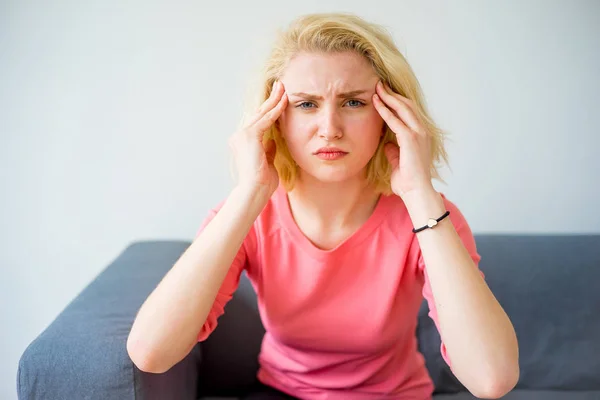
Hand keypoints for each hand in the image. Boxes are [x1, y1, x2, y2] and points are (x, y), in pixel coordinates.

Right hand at [229, 80, 287, 197]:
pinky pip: (266, 120)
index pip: (258, 122)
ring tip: (284, 88)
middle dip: (271, 99)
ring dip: (274, 100)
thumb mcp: (267, 162)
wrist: (254, 191)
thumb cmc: (262, 183)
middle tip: (280, 85)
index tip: (279, 99)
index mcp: (244, 143)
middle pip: (258, 113)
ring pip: (262, 113)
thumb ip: (268, 150)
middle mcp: (240, 136)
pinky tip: (284, 101)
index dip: (269, 110)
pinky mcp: (249, 136)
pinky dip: (276, 110)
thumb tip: (272, 141)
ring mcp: (242, 135)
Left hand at [373, 80, 433, 197]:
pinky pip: (396, 120)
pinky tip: (376, 103)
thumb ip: (394, 152)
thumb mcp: (398, 163)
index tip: (384, 94)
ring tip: (377, 88)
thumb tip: (387, 144)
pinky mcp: (411, 139)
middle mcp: (422, 132)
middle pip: (407, 105)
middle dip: (392, 94)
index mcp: (421, 136)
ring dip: (389, 97)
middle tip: (379, 84)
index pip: (409, 112)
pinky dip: (385, 110)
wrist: (416, 192)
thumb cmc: (408, 181)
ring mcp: (418, 134)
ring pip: (403, 108)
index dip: (397, 102)